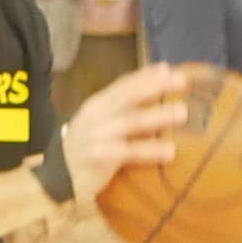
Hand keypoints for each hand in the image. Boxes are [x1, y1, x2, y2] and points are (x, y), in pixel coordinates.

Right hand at [58, 59, 197, 201]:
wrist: (58, 174)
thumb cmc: (87, 146)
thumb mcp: (99, 122)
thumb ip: (121, 109)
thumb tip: (153, 94)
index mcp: (98, 104)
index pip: (123, 84)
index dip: (145, 75)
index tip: (168, 68)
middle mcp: (97, 115)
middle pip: (128, 96)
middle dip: (155, 86)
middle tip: (181, 81)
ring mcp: (98, 135)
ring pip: (132, 121)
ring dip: (158, 115)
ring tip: (182, 112)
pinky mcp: (101, 156)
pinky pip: (130, 152)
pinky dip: (151, 150)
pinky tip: (170, 152)